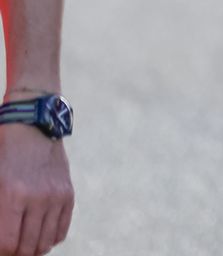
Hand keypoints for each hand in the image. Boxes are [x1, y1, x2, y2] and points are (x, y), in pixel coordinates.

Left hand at [0, 125, 70, 255]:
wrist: (31, 126)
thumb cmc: (3, 154)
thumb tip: (3, 238)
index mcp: (11, 194)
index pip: (7, 243)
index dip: (3, 252)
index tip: (1, 248)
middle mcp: (36, 197)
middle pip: (27, 247)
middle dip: (16, 252)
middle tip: (10, 247)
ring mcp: (55, 196)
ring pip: (45, 242)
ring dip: (33, 249)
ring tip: (24, 245)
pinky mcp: (68, 193)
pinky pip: (61, 230)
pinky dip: (50, 238)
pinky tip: (39, 234)